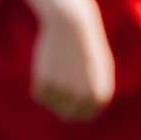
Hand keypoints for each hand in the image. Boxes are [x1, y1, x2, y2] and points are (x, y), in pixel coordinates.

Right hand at [31, 0, 114, 120]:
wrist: (71, 23)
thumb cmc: (87, 44)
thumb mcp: (102, 68)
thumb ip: (97, 91)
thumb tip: (88, 108)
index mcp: (100, 94)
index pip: (86, 115)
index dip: (77, 112)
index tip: (69, 106)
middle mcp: (83, 96)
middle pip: (67, 115)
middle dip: (61, 107)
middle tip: (56, 92)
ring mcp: (65, 90)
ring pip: (51, 104)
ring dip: (50, 91)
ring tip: (55, 70)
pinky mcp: (46, 82)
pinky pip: (38, 95)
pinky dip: (39, 84)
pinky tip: (45, 68)